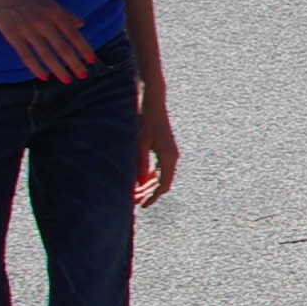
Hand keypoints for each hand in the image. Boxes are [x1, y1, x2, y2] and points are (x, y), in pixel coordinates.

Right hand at [0, 0, 95, 83]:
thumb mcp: (48, 0)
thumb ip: (65, 14)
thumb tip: (81, 25)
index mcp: (54, 12)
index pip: (74, 34)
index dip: (84, 49)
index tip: (92, 61)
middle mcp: (43, 21)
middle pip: (63, 47)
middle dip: (74, 63)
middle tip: (83, 75)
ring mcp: (27, 29)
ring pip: (46, 54)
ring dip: (58, 69)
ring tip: (67, 79)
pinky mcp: (11, 35)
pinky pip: (26, 56)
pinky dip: (35, 68)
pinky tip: (44, 77)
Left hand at [134, 87, 175, 205]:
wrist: (151, 99)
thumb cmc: (144, 118)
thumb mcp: (138, 143)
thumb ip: (139, 165)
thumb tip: (138, 185)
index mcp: (167, 156)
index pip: (163, 185)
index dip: (152, 197)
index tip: (142, 206)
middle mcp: (172, 156)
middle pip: (163, 182)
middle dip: (149, 193)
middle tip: (134, 202)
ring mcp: (169, 151)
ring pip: (162, 176)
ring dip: (149, 186)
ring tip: (135, 193)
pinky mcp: (165, 147)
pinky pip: (160, 168)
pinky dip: (151, 176)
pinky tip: (139, 179)